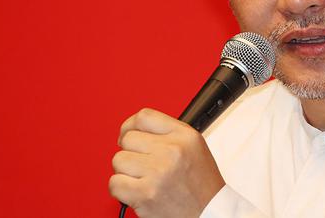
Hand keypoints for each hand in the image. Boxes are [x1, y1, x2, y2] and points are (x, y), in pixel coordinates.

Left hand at [109, 108, 224, 216]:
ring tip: (143, 179)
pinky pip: (115, 183)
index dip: (130, 125)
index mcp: (184, 136)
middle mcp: (172, 150)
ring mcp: (158, 172)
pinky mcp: (145, 194)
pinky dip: (121, 189)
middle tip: (142, 164)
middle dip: (131, 152)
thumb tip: (132, 129)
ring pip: (118, 160)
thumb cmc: (200, 183)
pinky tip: (137, 191)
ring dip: (126, 171)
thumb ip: (167, 134)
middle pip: (128, 139)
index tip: (128, 135)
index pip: (144, 117)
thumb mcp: (193, 147)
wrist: (209, 212)